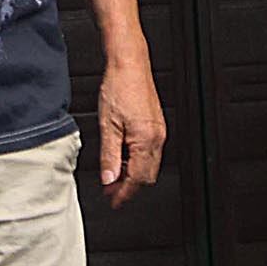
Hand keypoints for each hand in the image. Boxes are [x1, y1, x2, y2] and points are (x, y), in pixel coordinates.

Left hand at [94, 59, 167, 206]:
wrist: (129, 64)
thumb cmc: (119, 87)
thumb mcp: (107, 125)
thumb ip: (109, 156)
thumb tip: (109, 178)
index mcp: (146, 140)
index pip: (137, 178)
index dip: (124, 193)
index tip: (113, 201)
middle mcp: (157, 138)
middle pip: (147, 175)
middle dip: (129, 187)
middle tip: (110, 191)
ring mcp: (159, 131)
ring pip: (149, 164)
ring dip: (132, 174)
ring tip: (113, 176)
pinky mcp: (156, 125)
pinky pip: (149, 152)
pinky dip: (136, 160)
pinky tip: (122, 158)